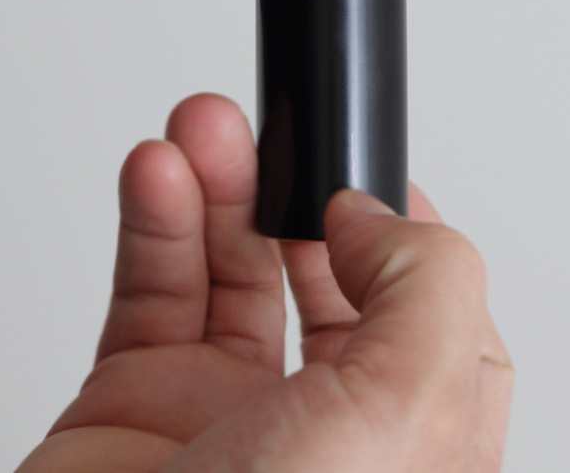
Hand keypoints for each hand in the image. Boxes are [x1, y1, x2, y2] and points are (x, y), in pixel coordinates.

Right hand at [15, 94, 511, 471]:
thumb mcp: (401, 431)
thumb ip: (429, 296)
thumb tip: (384, 219)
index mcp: (412, 458)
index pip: (439, 325)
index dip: (407, 240)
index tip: (366, 178)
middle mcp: (322, 443)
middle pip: (324, 278)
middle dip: (296, 191)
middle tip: (272, 134)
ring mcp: (221, 423)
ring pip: (231, 267)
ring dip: (216, 184)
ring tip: (202, 129)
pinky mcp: (130, 411)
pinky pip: (150, 290)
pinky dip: (152, 220)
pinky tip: (156, 173)